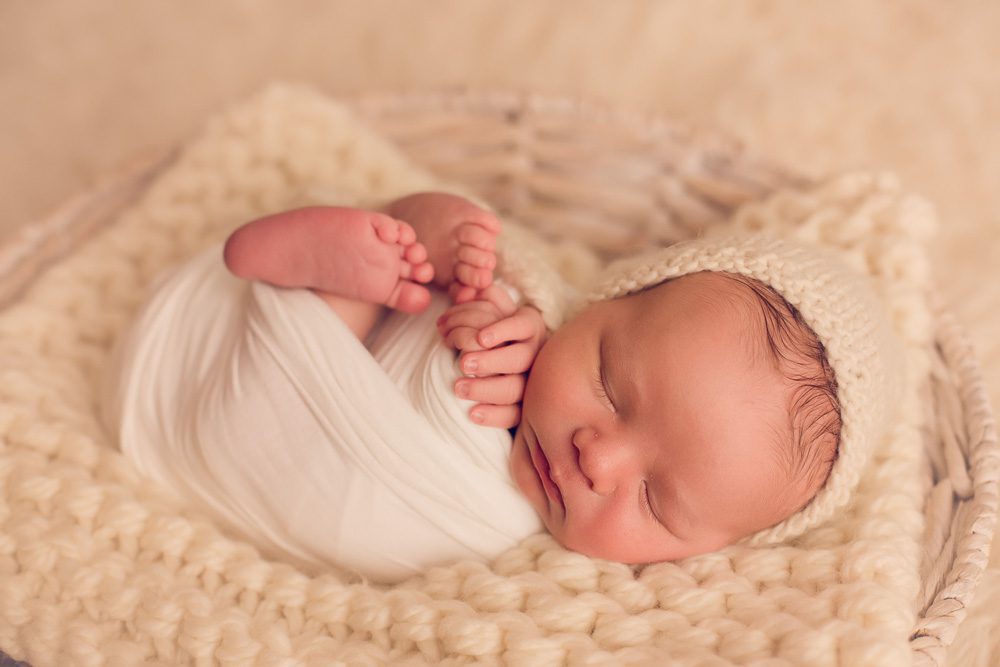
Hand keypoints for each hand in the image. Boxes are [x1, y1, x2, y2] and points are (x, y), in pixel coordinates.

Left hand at [436, 284, 546, 428]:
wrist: (507, 360)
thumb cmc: (494, 329)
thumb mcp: (492, 309)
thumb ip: (484, 298)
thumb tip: (474, 288)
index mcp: (528, 325)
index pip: (521, 324)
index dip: (502, 329)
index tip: (480, 338)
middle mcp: (533, 353)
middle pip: (521, 359)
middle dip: (491, 361)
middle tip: (463, 363)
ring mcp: (530, 381)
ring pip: (516, 389)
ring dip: (486, 389)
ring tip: (458, 387)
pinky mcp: (523, 407)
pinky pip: (513, 416)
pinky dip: (493, 416)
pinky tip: (472, 414)